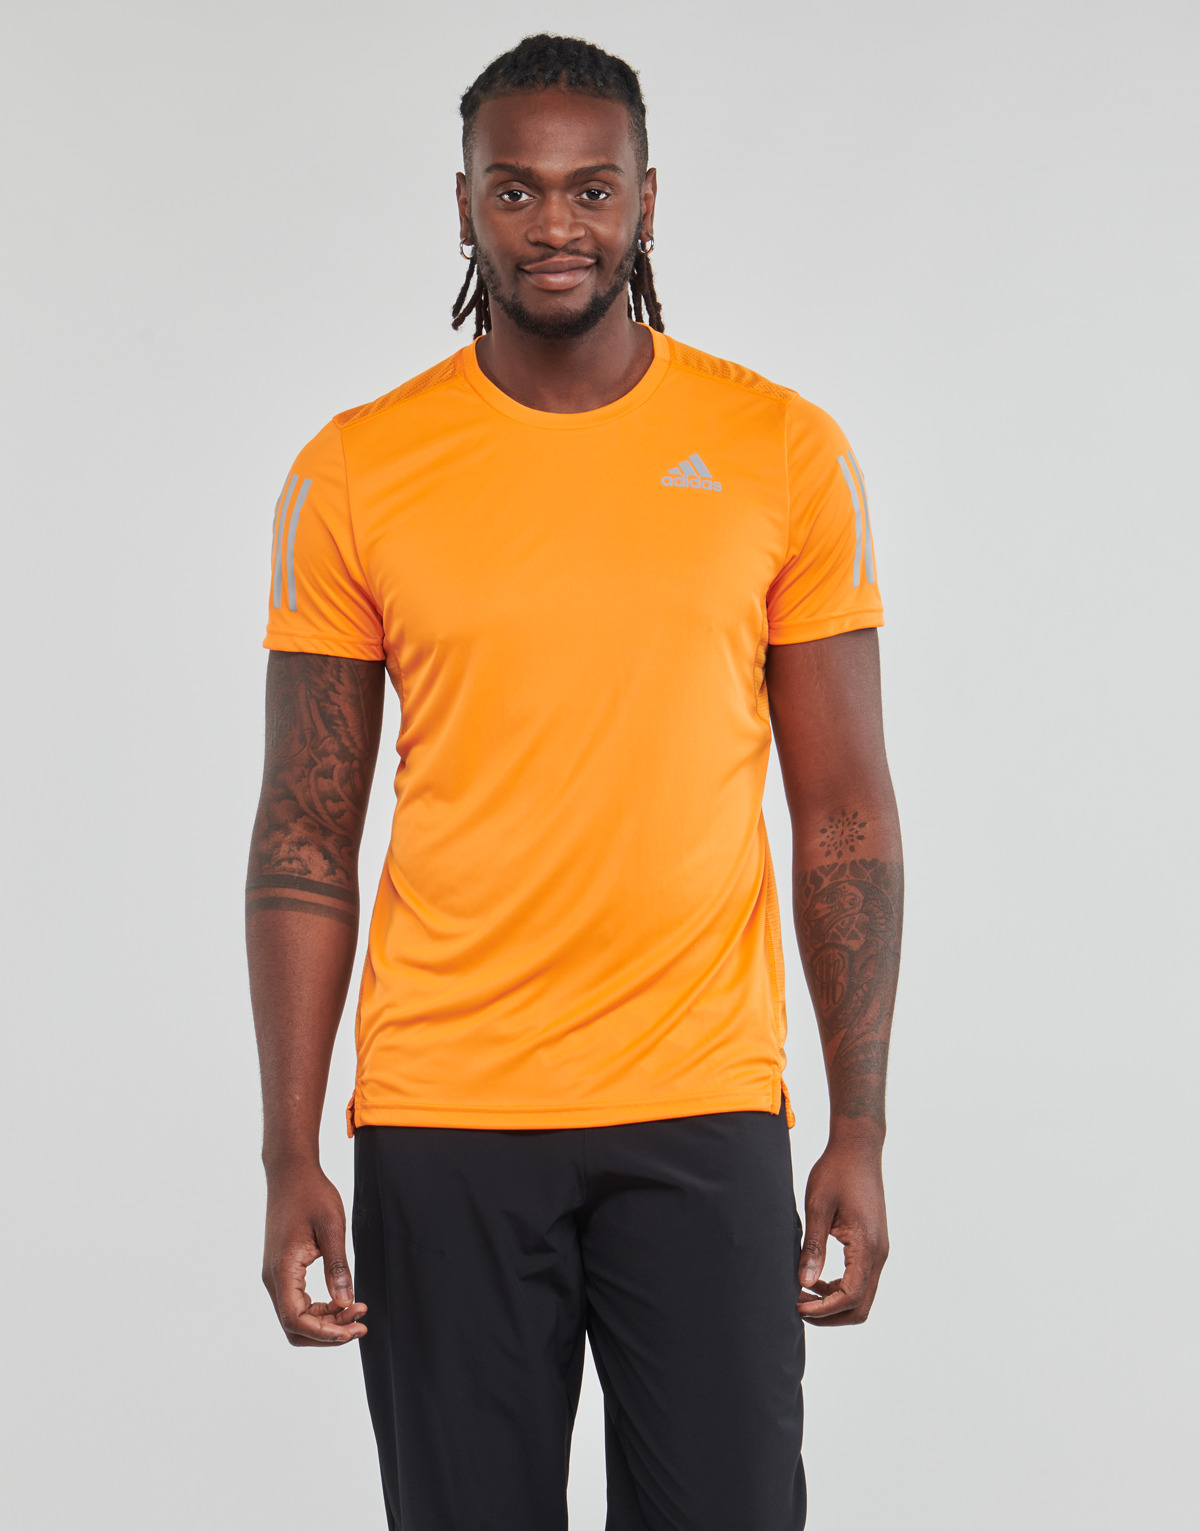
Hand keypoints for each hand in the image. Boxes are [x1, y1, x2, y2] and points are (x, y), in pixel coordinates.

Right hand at [262, 1161, 367, 1346]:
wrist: (291, 1172)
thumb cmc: (312, 1194)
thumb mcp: (332, 1228)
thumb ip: (338, 1267)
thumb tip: (345, 1302)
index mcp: (282, 1270)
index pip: (296, 1321)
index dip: (325, 1333)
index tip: (354, 1329)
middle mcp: (273, 1278)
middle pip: (294, 1327)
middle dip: (328, 1333)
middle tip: (360, 1325)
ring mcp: (275, 1275)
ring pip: (296, 1317)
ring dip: (325, 1322)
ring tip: (356, 1311)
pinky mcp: (282, 1269)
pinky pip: (297, 1302)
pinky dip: (319, 1309)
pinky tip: (342, 1300)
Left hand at [796, 1140, 888, 1325]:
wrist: (858, 1149)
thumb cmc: (836, 1172)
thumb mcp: (817, 1207)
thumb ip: (812, 1247)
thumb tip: (804, 1283)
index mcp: (866, 1246)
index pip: (851, 1296)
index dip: (824, 1309)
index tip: (797, 1305)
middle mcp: (879, 1253)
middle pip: (861, 1306)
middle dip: (830, 1315)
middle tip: (799, 1306)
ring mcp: (880, 1250)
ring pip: (864, 1296)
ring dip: (835, 1303)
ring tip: (804, 1293)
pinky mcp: (875, 1245)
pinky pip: (862, 1279)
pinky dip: (841, 1288)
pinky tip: (817, 1278)